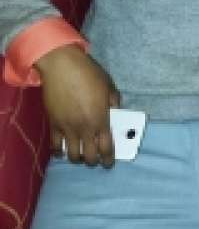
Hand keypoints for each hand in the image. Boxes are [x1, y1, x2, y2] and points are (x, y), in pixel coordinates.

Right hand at [35, 45, 119, 167]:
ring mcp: (67, 128)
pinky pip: (55, 147)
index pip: (106, 148)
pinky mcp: (53, 125)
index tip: (109, 162)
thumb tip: (115, 114)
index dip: (108, 159)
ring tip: (80, 154)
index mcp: (100, 119)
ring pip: (72, 156)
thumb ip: (114, 102)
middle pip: (89, 157)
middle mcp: (84, 128)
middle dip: (94, 161)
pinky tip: (63, 150)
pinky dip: (59, 152)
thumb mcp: (108, 86)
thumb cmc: (88, 73)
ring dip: (78, 158)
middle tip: (95, 157)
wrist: (62, 67)